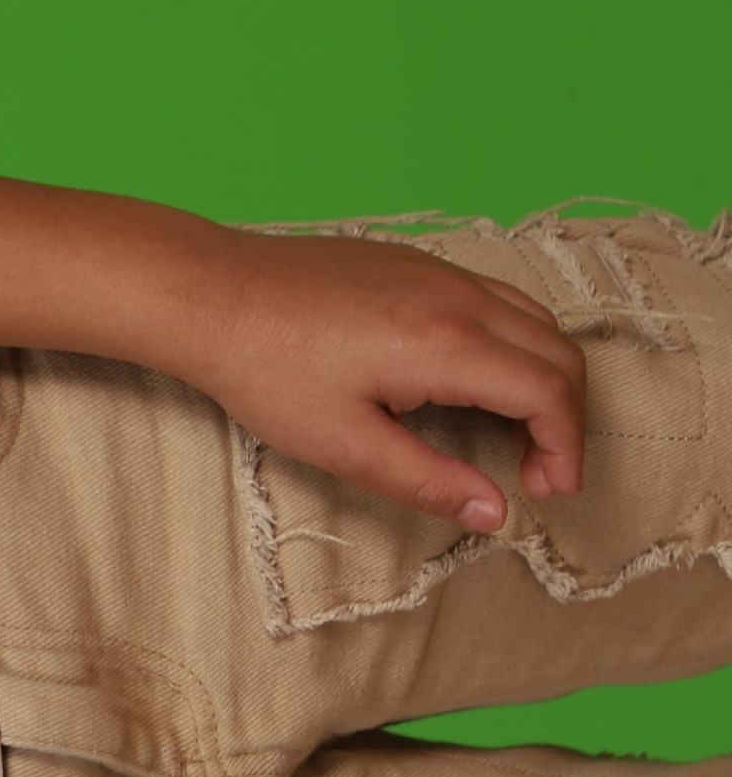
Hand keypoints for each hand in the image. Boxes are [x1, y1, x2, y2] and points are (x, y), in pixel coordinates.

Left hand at [162, 233, 587, 531]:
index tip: (552, 489)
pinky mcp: (416, 264)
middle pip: (559, 354)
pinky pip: (496, 298)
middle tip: (537, 471)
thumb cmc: (265, 368)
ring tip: (512, 432)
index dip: (566, 446)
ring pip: (535, 321)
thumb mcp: (343, 444)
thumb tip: (493, 513)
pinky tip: (473, 382)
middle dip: (564, 417)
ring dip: (544, 377)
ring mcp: (439, 273)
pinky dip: (513, 343)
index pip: (549, 392)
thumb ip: (427, 481)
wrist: (209, 294)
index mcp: (447, 345)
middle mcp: (457, 298)